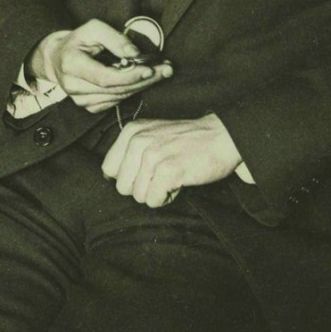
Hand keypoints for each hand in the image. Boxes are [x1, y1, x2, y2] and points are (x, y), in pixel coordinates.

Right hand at [29, 19, 172, 113]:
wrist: (58, 58)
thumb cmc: (78, 40)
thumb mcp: (93, 28)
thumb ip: (114, 39)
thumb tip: (135, 54)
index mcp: (72, 65)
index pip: (105, 78)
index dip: (130, 75)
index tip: (150, 68)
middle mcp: (74, 87)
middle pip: (116, 89)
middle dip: (144, 80)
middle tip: (167, 70)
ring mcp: (81, 100)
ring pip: (118, 97)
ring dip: (142, 85)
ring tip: (161, 72)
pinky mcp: (89, 106)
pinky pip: (116, 101)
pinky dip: (132, 90)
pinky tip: (144, 80)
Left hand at [101, 113, 242, 207]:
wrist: (222, 136)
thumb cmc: (186, 140)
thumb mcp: (152, 135)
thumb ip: (129, 151)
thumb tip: (110, 178)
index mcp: (131, 131)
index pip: (109, 170)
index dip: (130, 176)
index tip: (149, 168)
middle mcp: (138, 140)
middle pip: (122, 187)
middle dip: (143, 186)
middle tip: (163, 172)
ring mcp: (153, 155)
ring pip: (138, 196)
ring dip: (157, 192)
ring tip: (173, 174)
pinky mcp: (169, 170)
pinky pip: (154, 200)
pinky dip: (168, 197)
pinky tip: (179, 181)